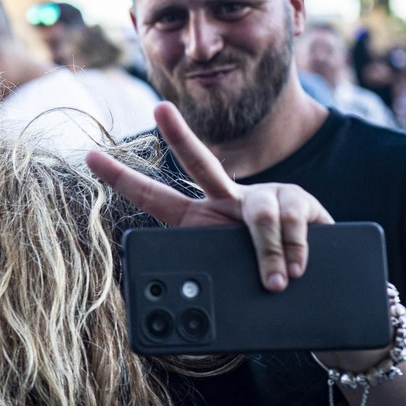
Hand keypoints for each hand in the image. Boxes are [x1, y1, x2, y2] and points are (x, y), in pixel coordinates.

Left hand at [85, 101, 333, 291]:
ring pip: (259, 212)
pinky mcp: (301, 201)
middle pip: (200, 162)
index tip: (89, 156)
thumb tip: (200, 297)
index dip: (121, 177)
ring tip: (277, 281)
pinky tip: (298, 267)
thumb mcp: (230, 286)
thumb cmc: (262, 284)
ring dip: (267, 252)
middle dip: (179, 134)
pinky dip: (293, 251)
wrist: (316, 284)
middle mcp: (227, 199)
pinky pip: (292, 220)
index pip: (153, 196)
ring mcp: (265, 196)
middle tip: (160, 109)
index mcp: (199, 219)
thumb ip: (211, 283)